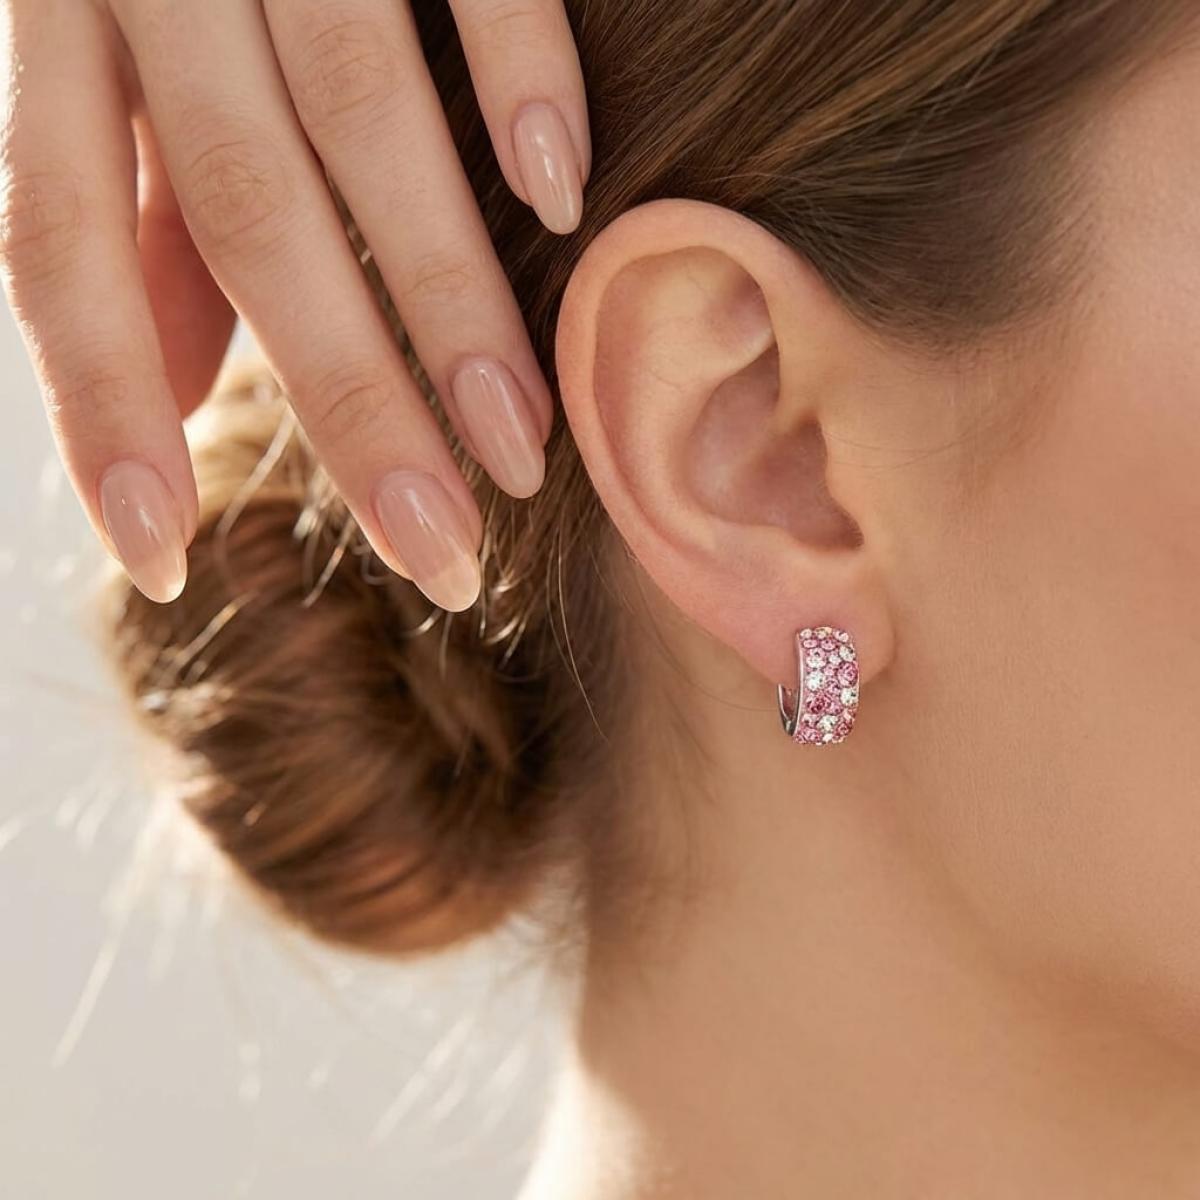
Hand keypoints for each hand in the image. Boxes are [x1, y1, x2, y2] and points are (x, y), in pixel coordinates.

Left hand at [0, 0, 589, 610]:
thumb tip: (179, 384)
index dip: (102, 410)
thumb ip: (135, 202)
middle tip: (439, 555)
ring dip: (453, 300)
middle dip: (349, 405)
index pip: (56, 242)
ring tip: (520, 449)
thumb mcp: (107, 38)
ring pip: (364, 122)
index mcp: (58, 11)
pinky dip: (520, 73)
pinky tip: (565, 197)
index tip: (164, 560)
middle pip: (249, 218)